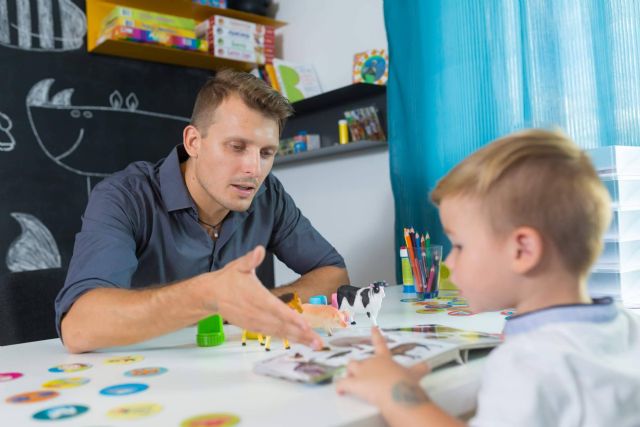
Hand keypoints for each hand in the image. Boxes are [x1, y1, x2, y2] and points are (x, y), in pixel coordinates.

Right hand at [204, 245, 322, 349]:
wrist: (211, 295)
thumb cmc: (227, 280)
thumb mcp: (238, 266)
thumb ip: (250, 259)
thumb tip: (259, 250)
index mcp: (256, 297)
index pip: (277, 309)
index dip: (291, 319)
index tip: (304, 325)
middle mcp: (257, 313)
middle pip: (282, 325)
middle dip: (301, 334)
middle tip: (317, 342)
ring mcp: (255, 322)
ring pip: (279, 332)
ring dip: (297, 339)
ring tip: (313, 344)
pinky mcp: (253, 328)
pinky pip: (272, 334)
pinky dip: (286, 338)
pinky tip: (299, 341)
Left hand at [336, 327, 430, 406]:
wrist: (397, 393)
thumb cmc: (405, 383)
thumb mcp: (414, 375)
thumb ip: (419, 369)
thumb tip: (427, 366)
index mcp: (385, 359)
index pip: (380, 344)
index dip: (376, 335)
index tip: (373, 327)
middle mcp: (371, 362)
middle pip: (360, 361)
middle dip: (360, 369)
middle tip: (365, 378)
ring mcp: (361, 372)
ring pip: (350, 368)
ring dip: (349, 374)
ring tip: (350, 380)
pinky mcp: (353, 384)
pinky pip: (342, 384)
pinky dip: (340, 388)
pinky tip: (340, 391)